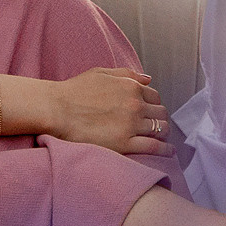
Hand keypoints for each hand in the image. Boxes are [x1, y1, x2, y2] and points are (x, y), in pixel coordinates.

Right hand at [33, 67, 168, 158]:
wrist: (56, 109)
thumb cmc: (74, 91)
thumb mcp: (101, 73)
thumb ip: (127, 74)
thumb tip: (148, 79)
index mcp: (131, 87)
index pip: (155, 97)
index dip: (155, 105)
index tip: (152, 112)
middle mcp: (135, 105)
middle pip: (160, 113)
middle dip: (160, 119)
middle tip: (157, 126)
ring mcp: (131, 125)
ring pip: (160, 130)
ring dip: (163, 134)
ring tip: (162, 139)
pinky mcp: (125, 144)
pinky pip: (154, 147)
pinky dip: (165, 150)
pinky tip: (169, 152)